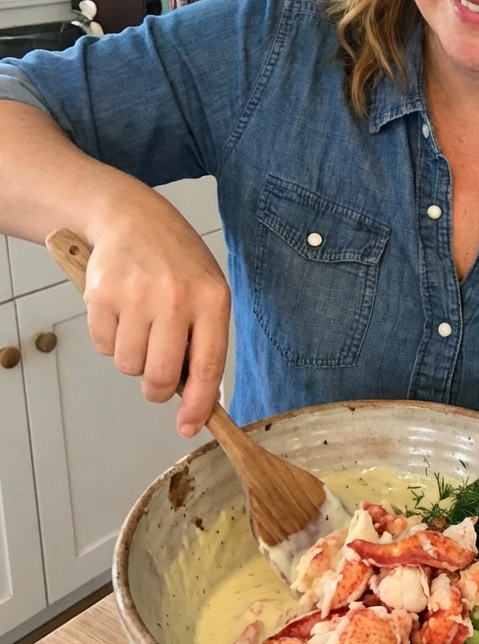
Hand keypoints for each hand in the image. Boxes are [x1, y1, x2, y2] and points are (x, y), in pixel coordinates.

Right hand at [83, 199, 230, 437]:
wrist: (132, 217)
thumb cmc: (176, 260)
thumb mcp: (207, 290)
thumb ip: (205, 339)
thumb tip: (195, 397)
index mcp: (211, 299)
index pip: (208, 367)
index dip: (197, 405)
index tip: (189, 426)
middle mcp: (175, 298)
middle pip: (161, 376)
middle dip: (157, 388)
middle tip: (157, 376)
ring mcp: (136, 296)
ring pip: (129, 367)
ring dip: (134, 359)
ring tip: (141, 326)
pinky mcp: (102, 296)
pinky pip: (104, 347)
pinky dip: (111, 340)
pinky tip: (122, 313)